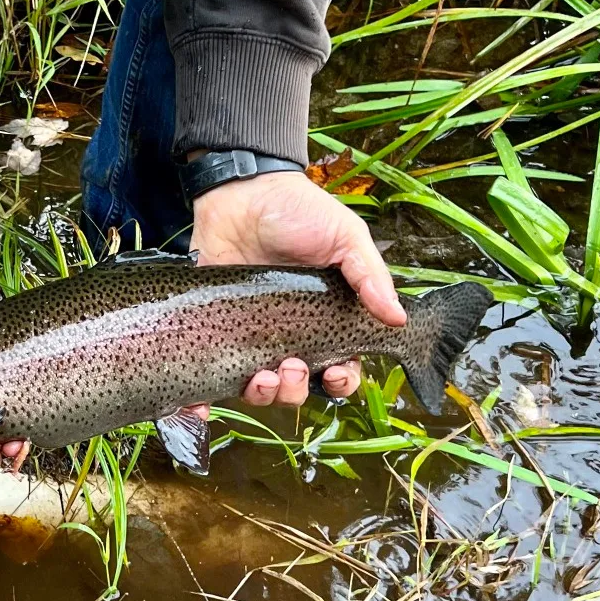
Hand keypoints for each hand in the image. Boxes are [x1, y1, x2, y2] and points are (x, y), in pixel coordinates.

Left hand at [190, 169, 405, 409]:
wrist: (240, 192)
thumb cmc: (299, 212)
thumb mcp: (345, 237)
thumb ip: (369, 277)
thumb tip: (398, 320)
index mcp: (326, 320)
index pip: (339, 367)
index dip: (340, 381)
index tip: (334, 373)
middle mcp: (289, 336)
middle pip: (298, 387)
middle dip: (297, 388)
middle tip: (290, 365)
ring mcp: (250, 338)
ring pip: (259, 390)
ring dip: (263, 394)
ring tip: (260, 375)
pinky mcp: (215, 335)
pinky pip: (210, 379)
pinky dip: (203, 404)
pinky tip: (201, 408)